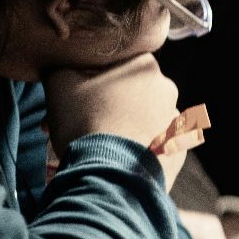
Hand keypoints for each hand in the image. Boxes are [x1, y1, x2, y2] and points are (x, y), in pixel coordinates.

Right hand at [42, 54, 187, 186]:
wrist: (111, 175)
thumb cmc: (85, 122)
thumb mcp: (60, 83)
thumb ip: (65, 66)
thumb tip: (68, 68)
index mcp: (143, 65)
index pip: (113, 63)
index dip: (88, 79)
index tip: (72, 98)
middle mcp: (167, 89)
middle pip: (128, 92)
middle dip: (103, 105)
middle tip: (79, 124)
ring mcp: (175, 121)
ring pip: (142, 118)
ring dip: (121, 127)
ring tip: (97, 145)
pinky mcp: (178, 150)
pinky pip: (154, 143)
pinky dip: (138, 148)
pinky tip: (118, 157)